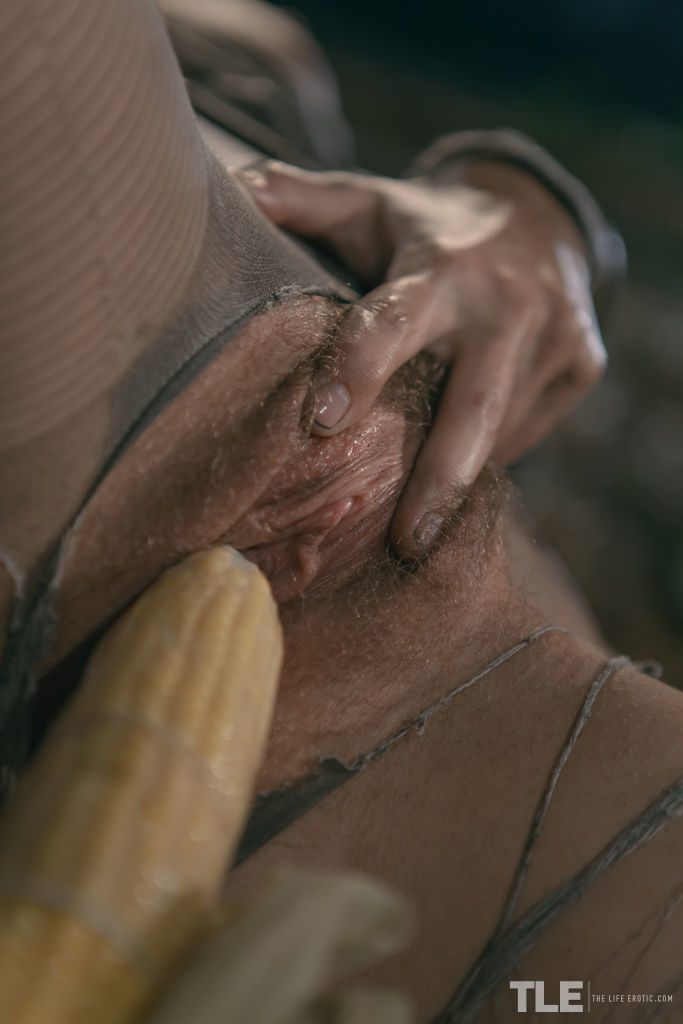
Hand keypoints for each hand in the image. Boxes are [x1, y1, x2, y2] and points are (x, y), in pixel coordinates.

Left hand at [239, 159, 605, 556]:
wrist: (538, 217)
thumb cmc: (426, 226)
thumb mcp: (367, 203)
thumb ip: (300, 200)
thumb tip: (230, 186)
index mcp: (442, 265)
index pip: (394, 320)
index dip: (358, 367)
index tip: (320, 422)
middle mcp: (507, 303)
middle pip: (472, 410)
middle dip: (437, 482)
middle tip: (404, 543)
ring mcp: (556, 335)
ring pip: (499, 430)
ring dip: (457, 472)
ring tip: (418, 518)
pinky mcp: (582, 362)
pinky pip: (529, 429)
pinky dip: (493, 450)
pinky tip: (463, 460)